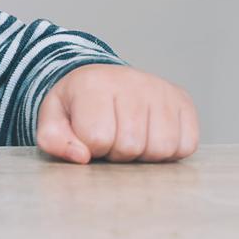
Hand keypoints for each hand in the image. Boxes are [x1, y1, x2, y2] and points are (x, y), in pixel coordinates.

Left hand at [35, 64, 199, 163]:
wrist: (102, 81)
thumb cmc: (77, 106)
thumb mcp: (52, 119)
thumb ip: (53, 140)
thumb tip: (81, 157)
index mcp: (92, 84)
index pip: (97, 138)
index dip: (91, 148)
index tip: (88, 136)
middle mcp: (132, 81)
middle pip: (130, 146)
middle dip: (117, 153)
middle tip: (111, 138)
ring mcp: (161, 90)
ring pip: (161, 148)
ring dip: (143, 154)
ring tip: (130, 138)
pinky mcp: (184, 100)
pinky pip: (186, 145)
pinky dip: (169, 152)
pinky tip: (151, 137)